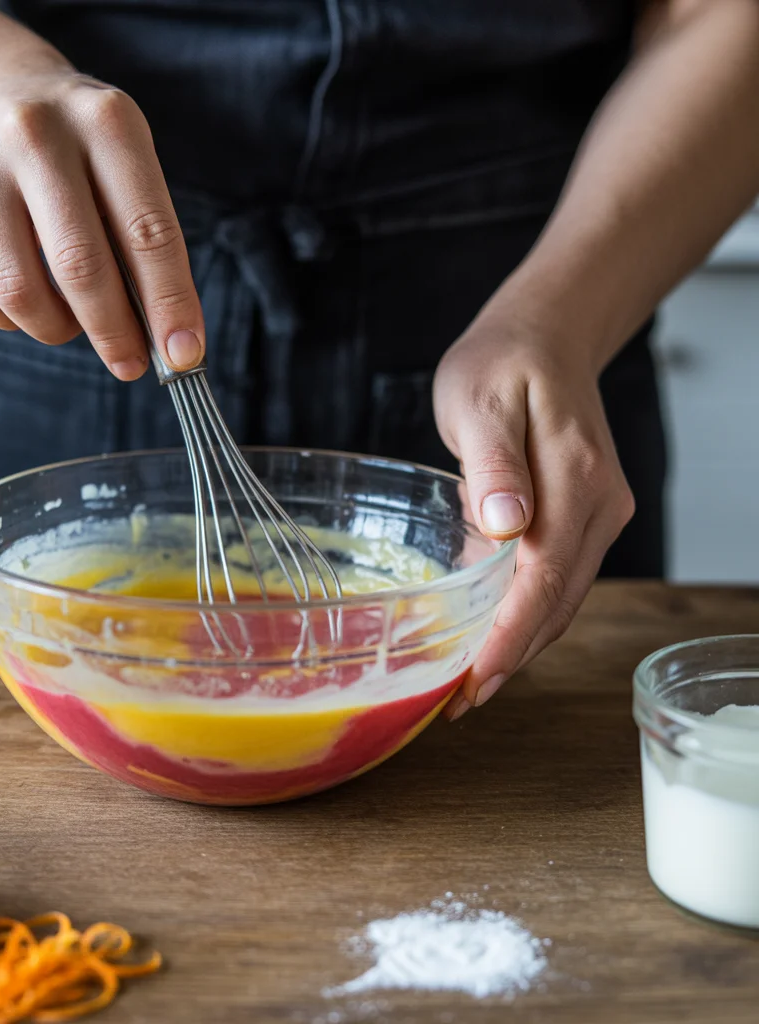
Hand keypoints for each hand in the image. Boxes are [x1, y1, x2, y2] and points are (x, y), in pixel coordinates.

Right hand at [0, 71, 203, 378]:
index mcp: (106, 121)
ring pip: (19, 290)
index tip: (184, 355)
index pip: (148, 232)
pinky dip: (11, 320)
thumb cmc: (77, 150)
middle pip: (80, 266)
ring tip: (75, 326)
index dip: (169, 303)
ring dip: (57, 329)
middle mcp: (35, 132)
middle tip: (130, 363)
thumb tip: (168, 339)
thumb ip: (147, 244)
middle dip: (114, 332)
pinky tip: (30, 305)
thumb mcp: (126, 167)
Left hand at [432, 301, 635, 719]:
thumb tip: (507, 527)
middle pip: (558, 601)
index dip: (510, 638)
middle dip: (512, 657)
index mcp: (575, 480)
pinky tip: (495, 634)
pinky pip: (558, 576)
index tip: (475, 681)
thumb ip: (493, 466)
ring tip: (471, 683)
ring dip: (521, 643)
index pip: (544, 580)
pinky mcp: (585, 513)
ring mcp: (599, 511)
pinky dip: (528, 613)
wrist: (544, 334)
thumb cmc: (503, 362)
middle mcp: (599, 504)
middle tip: (461, 702)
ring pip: (562, 597)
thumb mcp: (481, 402)